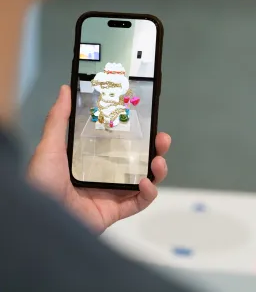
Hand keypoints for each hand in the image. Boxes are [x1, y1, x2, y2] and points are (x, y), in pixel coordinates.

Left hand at [28, 85, 169, 233]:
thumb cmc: (41, 182)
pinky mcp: (115, 211)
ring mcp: (112, 193)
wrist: (38, 221)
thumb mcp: (49, 146)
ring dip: (157, 170)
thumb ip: (59, 118)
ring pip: (144, 180)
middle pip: (138, 159)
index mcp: (92, 157)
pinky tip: (145, 183)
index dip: (136, 131)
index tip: (147, 117)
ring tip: (159, 161)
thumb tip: (65, 89)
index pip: (120, 141)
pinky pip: (138, 203)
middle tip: (162, 138)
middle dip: (155, 148)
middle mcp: (105, 174)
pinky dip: (148, 193)